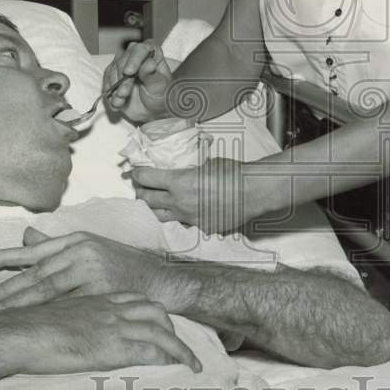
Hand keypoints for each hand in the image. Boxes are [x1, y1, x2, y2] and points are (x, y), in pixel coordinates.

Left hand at [0, 227, 188, 313]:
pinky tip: (28, 322)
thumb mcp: (91, 248)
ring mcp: (92, 271)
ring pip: (47, 289)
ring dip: (17, 302)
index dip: (5, 257)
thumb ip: (57, 246)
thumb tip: (26, 237)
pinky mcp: (101, 291)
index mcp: (77, 240)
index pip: (34, 250)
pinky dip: (45, 314)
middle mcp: (82, 251)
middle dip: (5, 287)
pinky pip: (67, 305)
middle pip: (36, 272)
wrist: (159, 281)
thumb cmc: (122, 266)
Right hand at [0, 292, 201, 373]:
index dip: (152, 313)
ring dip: (179, 348)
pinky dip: (168, 359)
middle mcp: (109, 308)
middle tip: (179, 347)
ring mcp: (113, 326)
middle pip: (154, 311)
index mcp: (96, 299)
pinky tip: (176, 370)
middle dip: (171, 327)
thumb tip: (71, 331)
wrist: (15, 334)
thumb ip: (69, 318)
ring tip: (190, 363)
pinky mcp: (112, 347)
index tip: (161, 325)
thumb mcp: (52, 315)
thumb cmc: (24, 328)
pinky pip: (150, 351)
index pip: (136, 300)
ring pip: (159, 331)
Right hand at [103, 39, 172, 123]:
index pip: (141, 50)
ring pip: (113, 70)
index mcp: (153, 54)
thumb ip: (154, 78)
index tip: (129, 72)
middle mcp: (136, 55)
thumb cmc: (159, 97)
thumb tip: (150, 64)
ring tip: (120, 102)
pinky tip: (116, 103)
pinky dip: (110, 93)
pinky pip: (107, 81)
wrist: (150, 110)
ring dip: (115, 88)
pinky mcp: (113, 74)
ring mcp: (123, 64)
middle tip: (124, 94)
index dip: (134, 59)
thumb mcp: (160, 90)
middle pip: (124, 60)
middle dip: (123, 79)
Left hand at [132, 158, 262, 234]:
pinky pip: (182, 223)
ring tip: (155, 201)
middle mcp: (179, 202)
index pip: (146, 178)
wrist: (253, 192)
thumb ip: (190, 169)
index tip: (135, 171)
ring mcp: (189, 218)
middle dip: (140, 191)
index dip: (137, 173)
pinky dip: (178, 216)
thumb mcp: (207, 163)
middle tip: (141, 185)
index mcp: (178, 182)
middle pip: (147, 199)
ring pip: (159, 216)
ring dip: (154, 207)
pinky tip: (183, 209)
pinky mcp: (201, 227)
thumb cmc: (233, 173)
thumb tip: (185, 168)